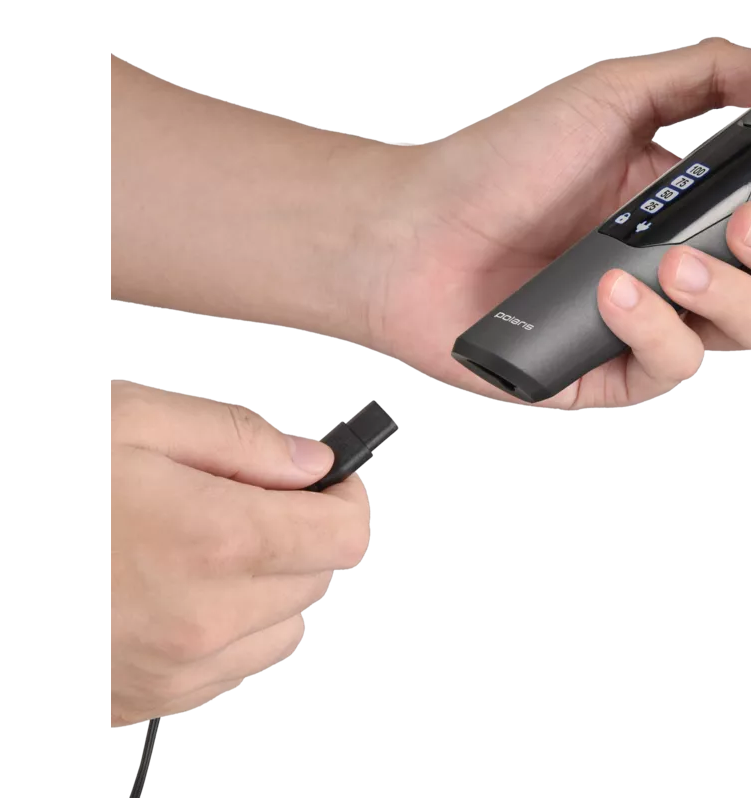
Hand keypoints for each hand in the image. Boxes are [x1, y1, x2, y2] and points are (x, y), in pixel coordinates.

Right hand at [110, 382, 369, 725]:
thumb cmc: (28, 485)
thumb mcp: (133, 420)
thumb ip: (241, 439)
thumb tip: (311, 461)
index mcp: (214, 541)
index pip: (346, 536)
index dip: (345, 499)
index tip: (327, 483)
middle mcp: (203, 620)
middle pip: (318, 581)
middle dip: (298, 534)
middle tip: (243, 499)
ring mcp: (174, 672)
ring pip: (281, 631)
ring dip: (264, 586)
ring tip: (199, 543)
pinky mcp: (144, 702)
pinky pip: (228, 670)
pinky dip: (222, 629)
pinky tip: (170, 586)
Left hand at [372, 38, 750, 406]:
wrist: (413, 231)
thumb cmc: (503, 162)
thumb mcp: (613, 95)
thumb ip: (710, 74)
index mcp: (700, 201)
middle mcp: (690, 266)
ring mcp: (658, 322)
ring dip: (729, 294)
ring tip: (671, 259)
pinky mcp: (618, 372)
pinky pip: (676, 367)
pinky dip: (654, 328)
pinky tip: (612, 293)